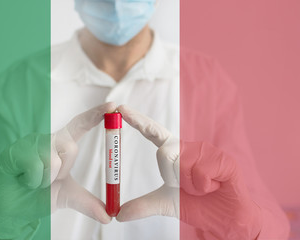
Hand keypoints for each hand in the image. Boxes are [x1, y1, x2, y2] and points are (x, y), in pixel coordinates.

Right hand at [0, 103, 114, 238]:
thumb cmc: (38, 196)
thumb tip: (109, 216)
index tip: (113, 105)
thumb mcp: (68, 197)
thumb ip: (88, 202)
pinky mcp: (13, 152)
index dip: (96, 114)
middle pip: (70, 146)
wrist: (11, 209)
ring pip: (53, 160)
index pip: (80, 124)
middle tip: (50, 180)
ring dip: (47, 180)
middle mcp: (47, 139)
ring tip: (34, 181)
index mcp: (61, 144)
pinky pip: (35, 167)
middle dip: (63, 171)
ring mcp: (29, 144)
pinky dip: (34, 182)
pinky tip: (24, 181)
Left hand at [116, 105, 261, 239]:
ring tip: (204, 188)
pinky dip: (204, 187)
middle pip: (164, 153)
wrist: (226, 218)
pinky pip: (202, 172)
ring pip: (183, 165)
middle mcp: (188, 147)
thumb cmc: (198, 205)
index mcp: (173, 152)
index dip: (137, 120)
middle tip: (187, 188)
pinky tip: (216, 186)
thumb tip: (119, 215)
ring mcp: (206, 150)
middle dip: (171, 177)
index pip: (152, 132)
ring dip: (190, 186)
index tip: (120, 108)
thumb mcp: (165, 204)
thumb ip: (143, 206)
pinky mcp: (222, 158)